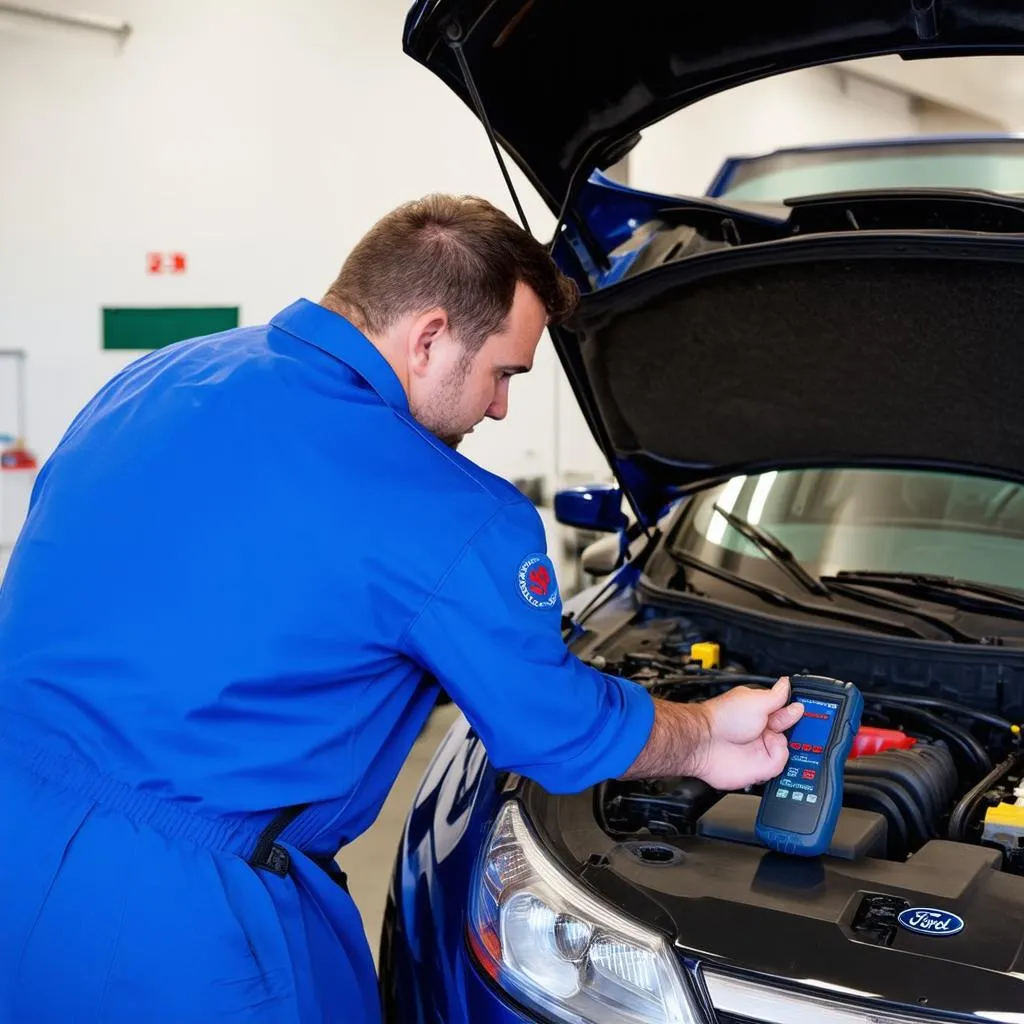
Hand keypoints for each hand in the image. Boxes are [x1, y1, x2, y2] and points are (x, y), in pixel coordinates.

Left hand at [689, 677, 803, 789]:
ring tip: (771, 737)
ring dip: (784, 743)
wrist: (706, 742)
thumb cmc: (723, 718)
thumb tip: (786, 682)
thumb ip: (776, 695)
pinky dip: (779, 757)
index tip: (806, 710)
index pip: (786, 712)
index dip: (796, 712)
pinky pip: (781, 765)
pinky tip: (769, 749)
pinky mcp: (760, 768)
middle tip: (798, 727)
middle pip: (790, 733)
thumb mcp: (756, 700)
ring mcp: (760, 750)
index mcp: (760, 712)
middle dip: (795, 731)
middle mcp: (761, 731)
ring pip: (788, 749)